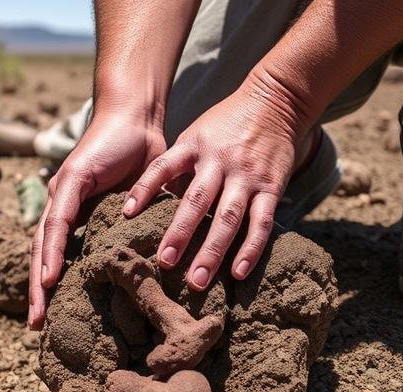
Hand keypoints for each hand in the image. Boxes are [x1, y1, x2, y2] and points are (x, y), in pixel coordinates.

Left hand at [29, 111, 165, 328]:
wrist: (138, 118)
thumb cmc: (141, 160)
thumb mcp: (135, 208)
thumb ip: (129, 232)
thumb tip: (147, 267)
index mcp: (74, 215)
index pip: (56, 256)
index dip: (49, 288)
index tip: (48, 321)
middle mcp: (61, 205)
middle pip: (42, 256)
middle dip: (37, 293)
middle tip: (36, 328)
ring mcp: (62, 192)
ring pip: (43, 243)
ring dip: (38, 279)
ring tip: (38, 310)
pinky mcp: (71, 179)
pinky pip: (58, 222)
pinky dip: (53, 250)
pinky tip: (50, 275)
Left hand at [123, 81, 300, 290]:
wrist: (276, 100)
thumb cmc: (226, 125)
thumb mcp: (195, 136)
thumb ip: (177, 168)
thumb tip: (150, 204)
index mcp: (193, 147)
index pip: (162, 168)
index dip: (143, 190)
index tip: (126, 215)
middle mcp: (219, 162)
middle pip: (196, 202)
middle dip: (179, 235)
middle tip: (164, 264)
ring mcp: (246, 176)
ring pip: (227, 218)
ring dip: (212, 251)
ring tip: (197, 281)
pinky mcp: (272, 188)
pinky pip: (261, 222)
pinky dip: (250, 249)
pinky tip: (238, 273)